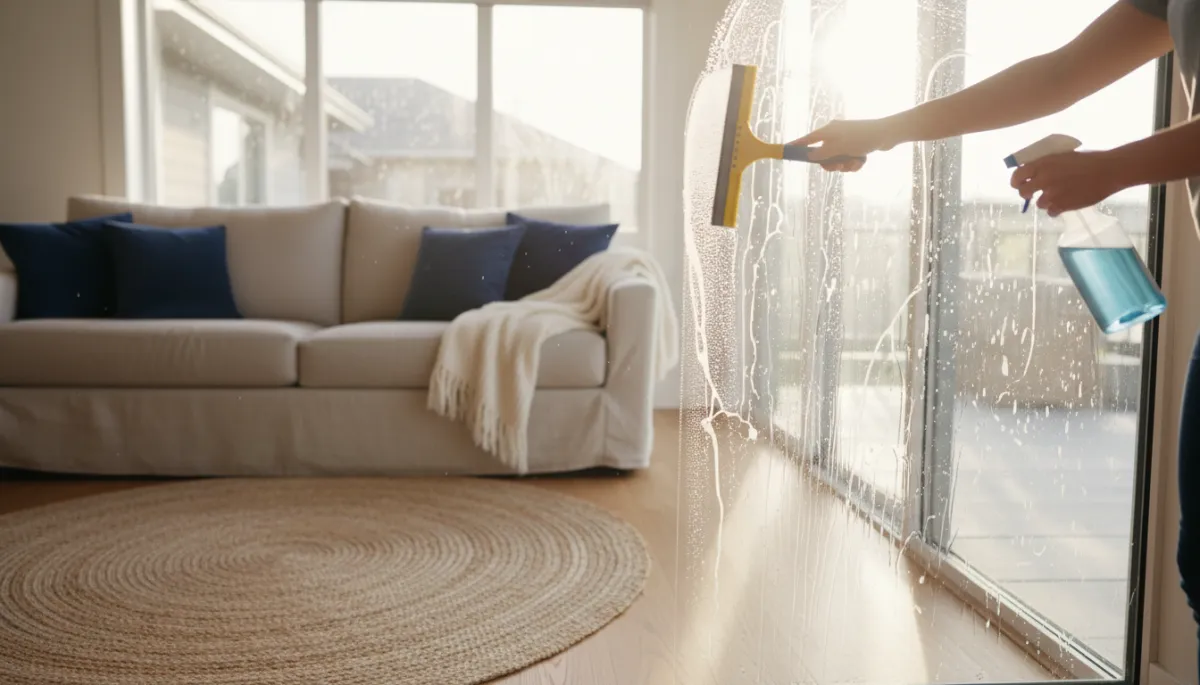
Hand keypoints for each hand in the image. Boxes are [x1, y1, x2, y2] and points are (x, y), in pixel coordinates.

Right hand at [788, 119, 897, 171]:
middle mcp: (835, 134)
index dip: (797, 146)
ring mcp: (846, 139)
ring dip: (844, 165)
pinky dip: (854, 163)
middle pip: (823, 154)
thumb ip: (821, 154)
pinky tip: (861, 161)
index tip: (787, 151)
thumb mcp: (837, 148)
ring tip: (853, 163)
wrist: (886, 133)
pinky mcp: (857, 145)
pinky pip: (849, 158)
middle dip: (831, 163)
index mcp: (828, 131)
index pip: (807, 139)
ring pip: (837, 159)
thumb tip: (809, 157)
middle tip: (838, 166)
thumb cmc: (860, 138)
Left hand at [1009, 150, 1126, 216]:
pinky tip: (1065, 202)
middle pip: (1023, 192)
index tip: (1019, 183)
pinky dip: (1056, 209)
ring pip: (1039, 204)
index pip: (1018, 175)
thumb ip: (1047, 164)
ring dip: (1046, 201)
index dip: (1016, 181)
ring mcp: (1053, 194)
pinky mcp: (1063, 206)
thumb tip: (1033, 172)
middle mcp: (1044, 179)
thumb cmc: (1090, 159)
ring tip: (1058, 195)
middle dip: (1027, 193)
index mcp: (1044, 164)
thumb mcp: (1064, 156)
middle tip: (1032, 193)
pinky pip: (1051, 212)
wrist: (1109, 171)